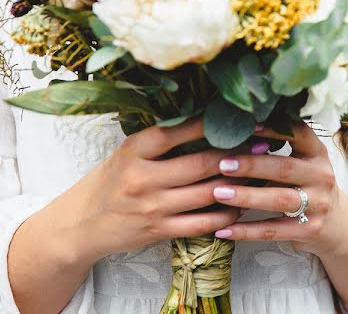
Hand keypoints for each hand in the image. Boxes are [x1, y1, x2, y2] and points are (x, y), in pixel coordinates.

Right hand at [39, 117, 255, 266]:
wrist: (83, 224)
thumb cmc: (113, 180)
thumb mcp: (129, 152)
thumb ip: (162, 139)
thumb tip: (210, 118)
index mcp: (134, 150)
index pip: (177, 130)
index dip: (212, 123)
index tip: (241, 116)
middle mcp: (142, 178)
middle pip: (201, 163)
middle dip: (238, 154)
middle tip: (264, 144)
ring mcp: (151, 207)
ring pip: (207, 193)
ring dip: (238, 184)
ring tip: (261, 172)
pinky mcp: (158, 231)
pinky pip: (202, 223)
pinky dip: (226, 214)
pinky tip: (242, 204)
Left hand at [210, 120, 347, 257]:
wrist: (337, 224)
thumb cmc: (308, 186)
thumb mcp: (304, 164)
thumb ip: (279, 151)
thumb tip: (236, 135)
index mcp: (318, 154)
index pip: (300, 135)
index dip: (274, 129)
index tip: (247, 127)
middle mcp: (322, 176)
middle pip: (284, 168)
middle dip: (251, 165)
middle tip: (222, 164)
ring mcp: (318, 204)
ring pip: (279, 200)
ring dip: (247, 197)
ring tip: (218, 194)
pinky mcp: (310, 230)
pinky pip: (273, 231)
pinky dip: (247, 231)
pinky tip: (223, 230)